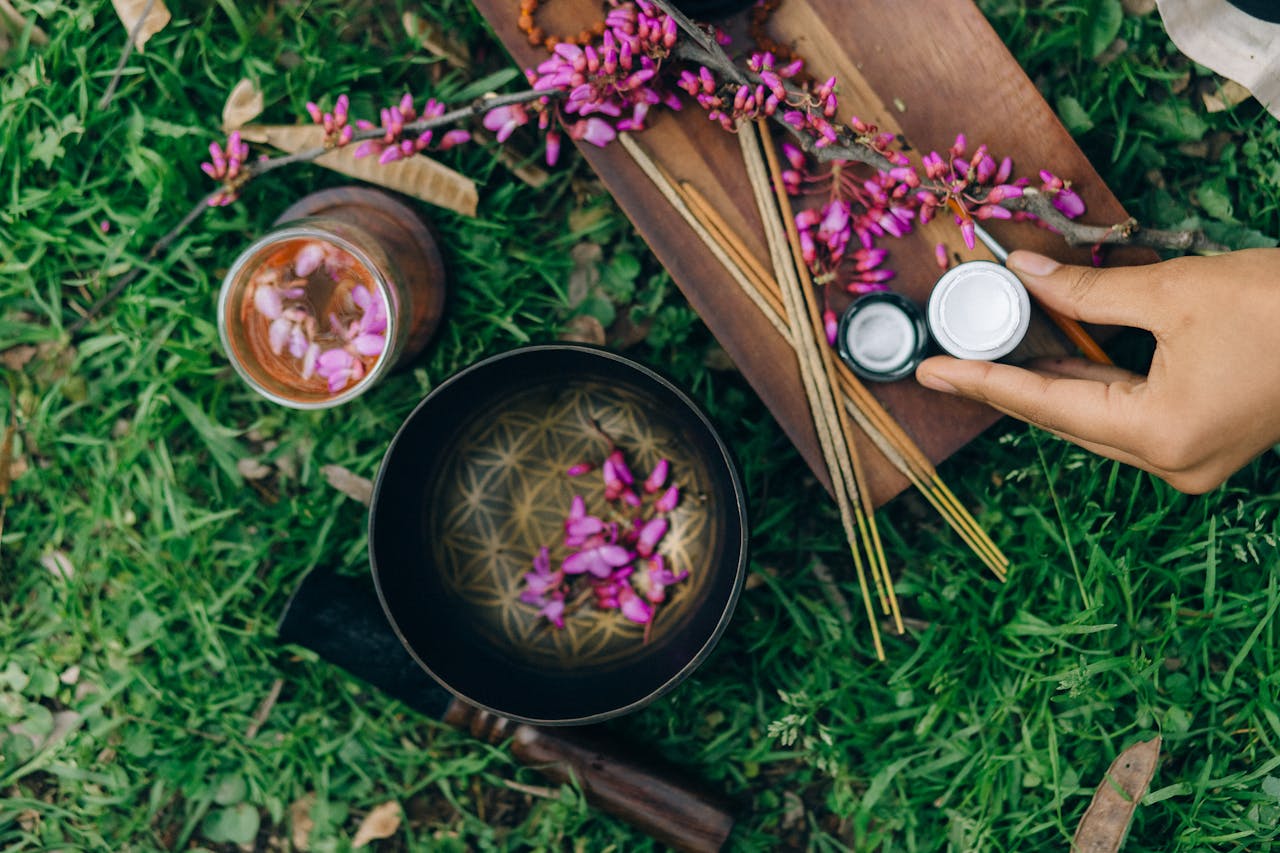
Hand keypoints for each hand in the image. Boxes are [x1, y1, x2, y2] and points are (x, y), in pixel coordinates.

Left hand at [915, 248, 1279, 492]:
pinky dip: (1092, 384)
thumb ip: (1087, 292)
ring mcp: (1192, 458)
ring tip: (990, 350)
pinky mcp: (1207, 441)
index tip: (930, 371)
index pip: (1045, 404)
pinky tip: (1056, 355)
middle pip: (1065, 418)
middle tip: (948, 357)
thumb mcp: (1176, 291)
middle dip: (1006, 382)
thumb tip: (1023, 272)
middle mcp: (1172, 462)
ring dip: (1048, 382)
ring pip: (1095, 419)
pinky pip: (1127, 415)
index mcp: (1161, 436)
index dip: (981, 381)